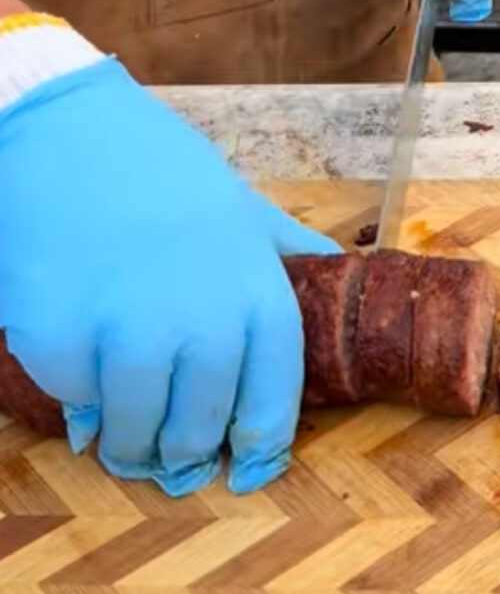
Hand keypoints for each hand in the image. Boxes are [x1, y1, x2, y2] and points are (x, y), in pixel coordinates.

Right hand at [0, 59, 338, 495]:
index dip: (258, 445)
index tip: (242, 464)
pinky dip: (75, 395)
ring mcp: (131, 334)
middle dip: (184, 452)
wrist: (63, 129)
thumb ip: (286, 251)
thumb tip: (343, 271)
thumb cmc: (155, 167)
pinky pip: (77, 401)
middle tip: (170, 456)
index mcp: (257, 293)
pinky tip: (76, 361)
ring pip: (137, 432)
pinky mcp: (62, 341)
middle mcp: (203, 323)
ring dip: (129, 444)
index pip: (273, 402)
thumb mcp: (242, 206)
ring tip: (122, 439)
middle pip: (201, 429)